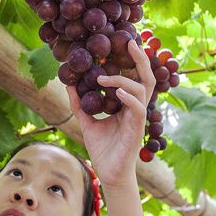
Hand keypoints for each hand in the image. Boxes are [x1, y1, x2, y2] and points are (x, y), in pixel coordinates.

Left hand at [65, 39, 155, 186]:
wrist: (108, 173)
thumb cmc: (102, 148)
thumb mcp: (86, 121)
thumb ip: (80, 103)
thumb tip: (68, 83)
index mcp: (128, 104)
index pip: (135, 77)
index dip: (133, 60)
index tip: (123, 42)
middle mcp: (136, 107)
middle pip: (147, 78)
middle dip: (141, 59)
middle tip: (130, 42)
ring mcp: (138, 118)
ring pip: (142, 90)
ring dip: (123, 80)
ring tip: (103, 77)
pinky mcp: (137, 130)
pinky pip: (138, 109)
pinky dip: (129, 98)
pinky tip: (117, 93)